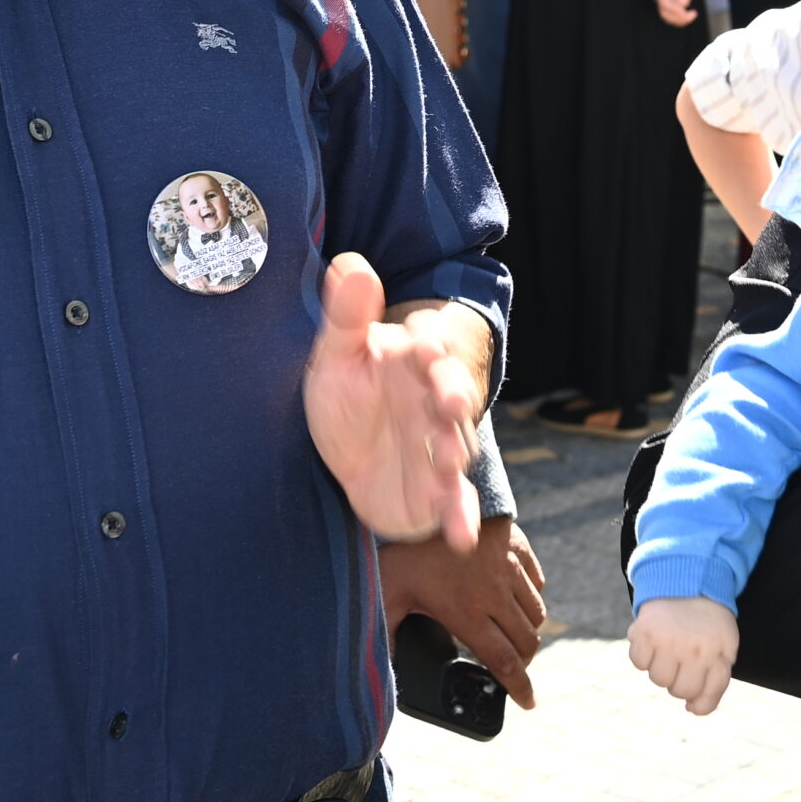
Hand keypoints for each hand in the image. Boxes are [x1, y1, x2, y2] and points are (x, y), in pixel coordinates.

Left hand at [304, 254, 484, 550]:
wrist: (355, 453)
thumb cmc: (349, 394)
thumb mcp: (338, 354)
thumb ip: (347, 314)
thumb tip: (349, 263)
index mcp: (414, 361)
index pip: (427, 347)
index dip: (428, 347)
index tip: (423, 344)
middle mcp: (434, 400)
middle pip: (450, 396)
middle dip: (452, 399)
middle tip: (448, 404)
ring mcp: (440, 444)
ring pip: (455, 446)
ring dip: (454, 454)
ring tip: (448, 463)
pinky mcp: (440, 488)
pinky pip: (456, 503)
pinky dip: (462, 518)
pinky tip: (461, 537)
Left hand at [379, 515, 546, 707]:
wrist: (427, 489)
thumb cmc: (401, 545)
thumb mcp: (385, 592)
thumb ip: (384, 633)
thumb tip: (380, 672)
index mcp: (466, 611)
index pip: (504, 662)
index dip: (520, 688)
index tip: (529, 703)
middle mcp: (494, 592)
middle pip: (527, 642)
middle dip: (524, 663)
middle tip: (513, 670)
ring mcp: (508, 566)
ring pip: (536, 612)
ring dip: (529, 631)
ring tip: (513, 637)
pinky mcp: (516, 544)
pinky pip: (537, 580)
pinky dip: (532, 596)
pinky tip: (515, 598)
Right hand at [627, 595, 737, 714]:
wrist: (688, 579)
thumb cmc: (708, 621)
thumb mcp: (724, 646)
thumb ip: (715, 681)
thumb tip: (692, 710)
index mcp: (716, 655)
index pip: (706, 698)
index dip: (699, 702)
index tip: (695, 695)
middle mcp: (692, 651)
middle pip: (679, 691)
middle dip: (680, 680)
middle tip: (683, 658)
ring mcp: (667, 641)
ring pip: (657, 679)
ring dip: (661, 667)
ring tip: (669, 646)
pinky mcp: (645, 632)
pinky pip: (638, 662)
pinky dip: (643, 654)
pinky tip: (653, 640)